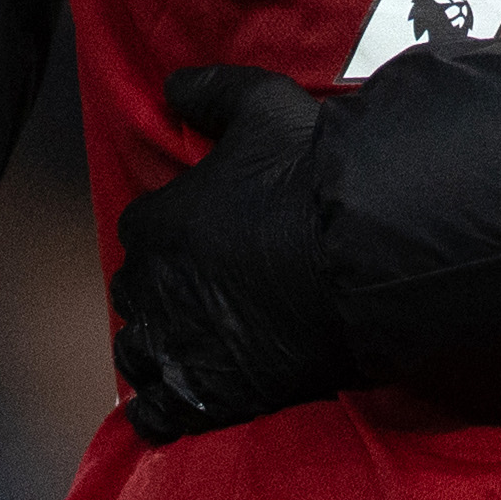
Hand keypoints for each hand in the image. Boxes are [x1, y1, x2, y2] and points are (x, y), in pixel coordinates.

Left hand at [108, 67, 354, 442]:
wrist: (363, 253)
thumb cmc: (312, 175)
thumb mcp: (263, 107)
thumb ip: (212, 92)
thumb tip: (174, 86)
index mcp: (156, 222)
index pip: (141, 235)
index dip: (170, 241)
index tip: (199, 246)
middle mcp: (153, 285)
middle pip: (137, 296)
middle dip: (160, 297)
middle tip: (200, 298)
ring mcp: (178, 344)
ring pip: (140, 355)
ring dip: (157, 353)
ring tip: (187, 353)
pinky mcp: (208, 393)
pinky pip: (159, 413)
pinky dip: (160, 410)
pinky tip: (177, 405)